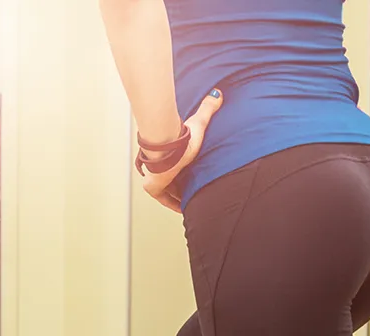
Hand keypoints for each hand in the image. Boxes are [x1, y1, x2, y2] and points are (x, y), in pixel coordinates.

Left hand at [142, 89, 223, 213]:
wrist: (167, 144)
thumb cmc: (181, 135)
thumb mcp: (198, 123)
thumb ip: (207, 109)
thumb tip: (218, 93)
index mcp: (166, 156)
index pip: (174, 169)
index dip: (184, 177)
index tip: (194, 182)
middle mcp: (157, 167)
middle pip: (172, 182)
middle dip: (183, 189)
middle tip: (197, 195)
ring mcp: (152, 178)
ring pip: (169, 192)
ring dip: (180, 197)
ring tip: (194, 202)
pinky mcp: (151, 187)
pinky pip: (165, 199)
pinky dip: (174, 204)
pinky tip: (185, 208)